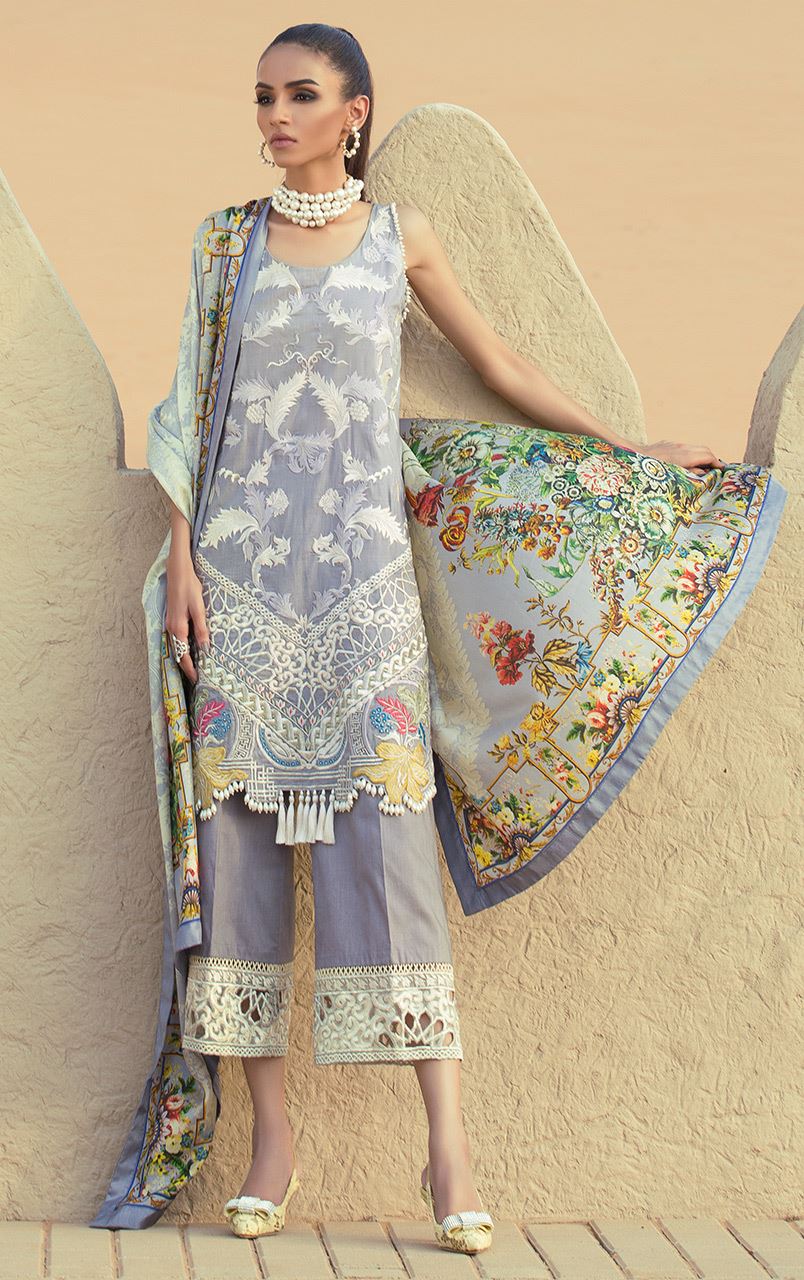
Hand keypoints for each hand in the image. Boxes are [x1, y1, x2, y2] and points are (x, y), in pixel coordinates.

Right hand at [166, 549, 209, 684]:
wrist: (178, 571)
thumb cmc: (189, 587)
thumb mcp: (199, 608)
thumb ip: (201, 628)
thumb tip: (205, 648)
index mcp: (178, 628)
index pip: (183, 655)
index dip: (189, 669)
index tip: (197, 679)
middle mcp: (172, 628)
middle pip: (179, 653)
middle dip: (187, 666)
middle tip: (197, 677)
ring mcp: (171, 623)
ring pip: (177, 645)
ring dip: (185, 656)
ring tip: (196, 666)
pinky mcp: (173, 618)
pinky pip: (177, 637)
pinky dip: (183, 646)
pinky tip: (191, 647)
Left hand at [639, 438, 724, 479]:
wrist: (632, 456)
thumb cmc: (650, 470)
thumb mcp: (672, 476)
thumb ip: (690, 474)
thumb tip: (704, 473)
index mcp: (685, 455)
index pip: (708, 456)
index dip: (717, 463)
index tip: (722, 470)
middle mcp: (681, 447)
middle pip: (704, 449)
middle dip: (712, 459)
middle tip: (716, 470)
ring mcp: (674, 444)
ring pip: (694, 448)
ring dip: (701, 456)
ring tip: (703, 468)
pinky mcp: (666, 445)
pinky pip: (683, 448)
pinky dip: (691, 454)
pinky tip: (687, 463)